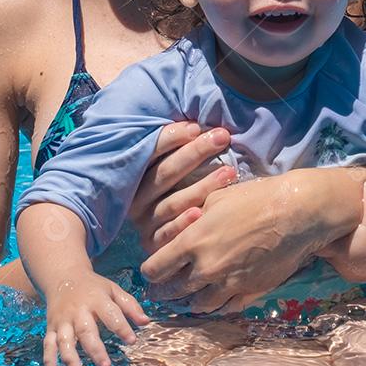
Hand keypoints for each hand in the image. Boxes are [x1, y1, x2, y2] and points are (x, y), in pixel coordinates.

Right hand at [43, 271, 149, 365]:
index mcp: (96, 300)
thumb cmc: (93, 287)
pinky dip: (49, 359)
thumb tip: (146, 322)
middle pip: (85, 331)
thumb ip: (130, 305)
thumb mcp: (113, 290)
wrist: (63, 276)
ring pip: (64, 340)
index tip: (132, 341)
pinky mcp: (51, 327)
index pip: (111, 314)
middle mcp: (78, 311)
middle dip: (95, 350)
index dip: (122, 327)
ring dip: (70, 357)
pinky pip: (48, 344)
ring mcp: (63, 320)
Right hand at [128, 121, 236, 253]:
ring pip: (171, 202)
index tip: (197, 127)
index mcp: (137, 173)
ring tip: (228, 173)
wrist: (168, 241)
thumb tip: (198, 122)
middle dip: (194, 153)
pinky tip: (199, 213)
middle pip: (164, 173)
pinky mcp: (152, 243)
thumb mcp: (175, 166)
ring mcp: (143, 221)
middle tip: (222, 137)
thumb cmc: (180, 190)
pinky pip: (168, 233)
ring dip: (201, 187)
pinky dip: (183, 224)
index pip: (152, 151)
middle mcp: (136, 197)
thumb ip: (180, 146)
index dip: (172, 138)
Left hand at [140, 170, 347, 313]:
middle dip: (164, 292)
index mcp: (192, 241)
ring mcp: (229, 283)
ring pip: (198, 305)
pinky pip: (225, 308)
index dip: (149, 272)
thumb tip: (178, 231)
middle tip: (160, 292)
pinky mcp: (250, 291)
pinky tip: (213, 302)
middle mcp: (206, 267)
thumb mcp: (215, 199)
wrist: (296, 213)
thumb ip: (192, 219)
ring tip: (186, 299)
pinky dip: (216, 307)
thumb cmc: (255, 198)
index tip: (151, 272)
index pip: (155, 268)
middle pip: (173, 291)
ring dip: (189, 303)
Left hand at [321, 180, 365, 283]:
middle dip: (330, 244)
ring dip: (340, 254)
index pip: (319, 247)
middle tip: (333, 231)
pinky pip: (349, 268)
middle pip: (327, 254)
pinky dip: (350, 261)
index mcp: (340, 250)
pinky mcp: (361, 278)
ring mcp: (351, 273)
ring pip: (337, 262)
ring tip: (346, 241)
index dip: (317, 237)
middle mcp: (342, 265)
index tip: (317, 228)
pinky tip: (357, 250)